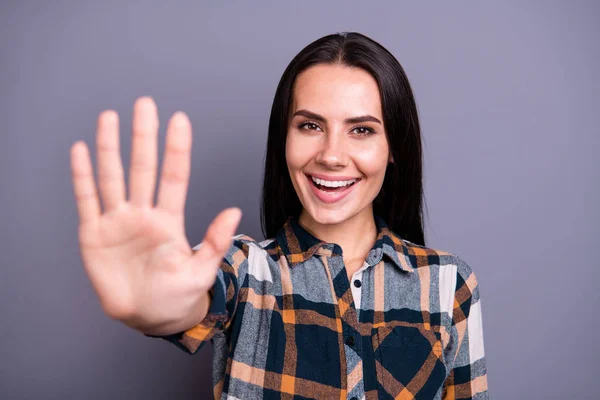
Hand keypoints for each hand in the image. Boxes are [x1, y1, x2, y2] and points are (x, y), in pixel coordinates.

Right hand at [70, 97, 241, 333]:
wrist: (150, 317)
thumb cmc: (179, 296)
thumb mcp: (202, 271)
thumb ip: (215, 241)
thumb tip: (234, 210)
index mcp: (170, 221)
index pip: (174, 177)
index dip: (176, 149)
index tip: (180, 120)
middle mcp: (143, 214)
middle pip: (143, 168)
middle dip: (143, 136)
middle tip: (145, 104)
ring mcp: (118, 222)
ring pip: (112, 177)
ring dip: (110, 147)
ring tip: (110, 117)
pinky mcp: (94, 235)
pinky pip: (87, 200)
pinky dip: (82, 176)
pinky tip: (81, 150)